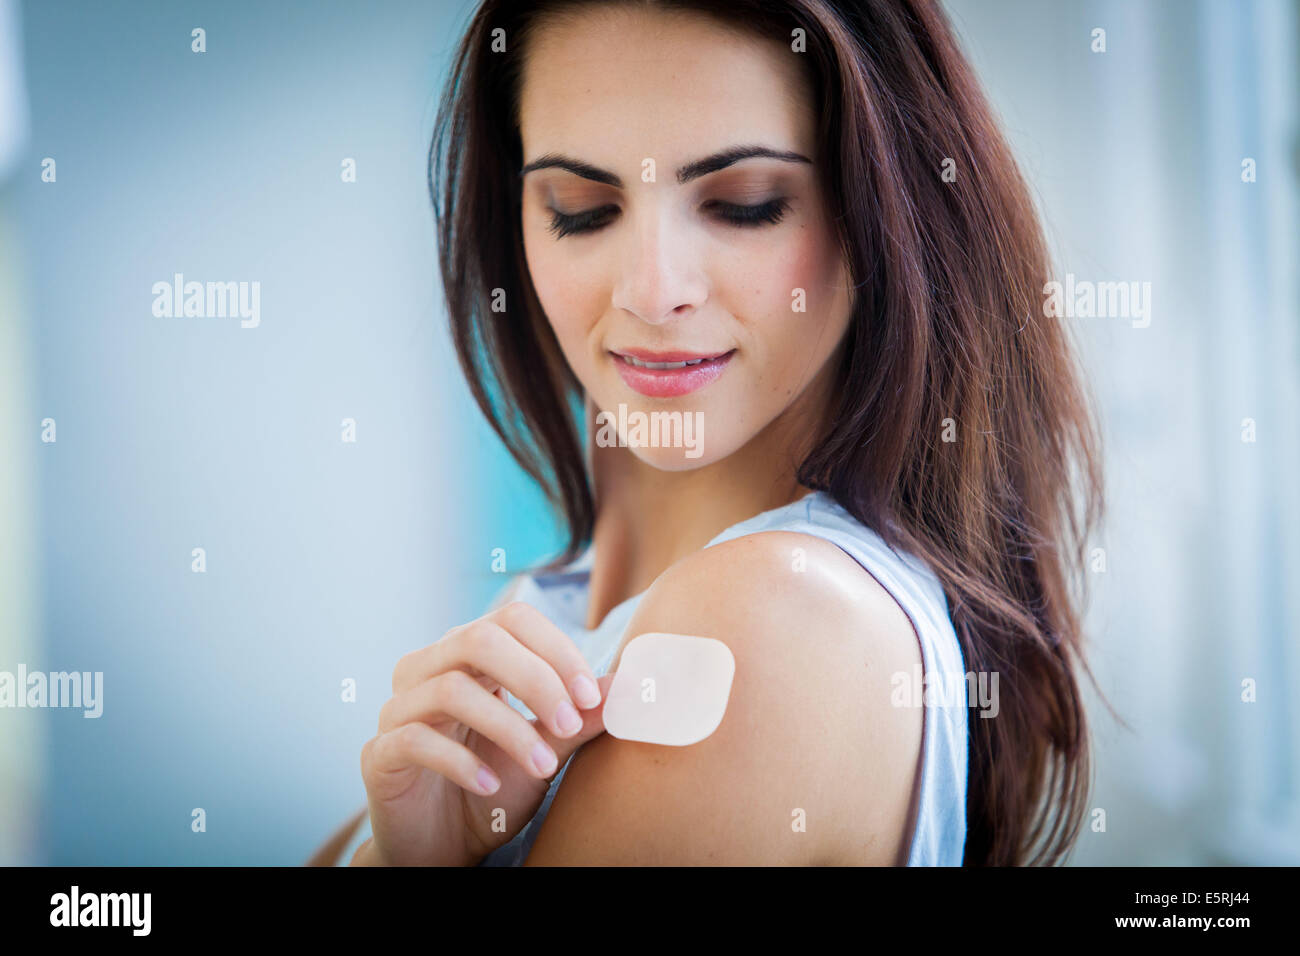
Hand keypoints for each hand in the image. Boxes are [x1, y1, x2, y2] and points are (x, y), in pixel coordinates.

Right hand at [358, 601, 609, 865]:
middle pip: (479, 639)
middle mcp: (427, 669)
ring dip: (508, 728)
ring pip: (451, 689)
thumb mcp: (546, 751)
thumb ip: (578, 719)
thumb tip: (626, 688)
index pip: (512, 620)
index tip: (592, 695)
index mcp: (468, 655)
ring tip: (543, 766)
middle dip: (534, 679)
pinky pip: (416, 740)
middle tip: (570, 724)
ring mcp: (398, 708)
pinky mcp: (380, 753)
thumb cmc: (495, 786)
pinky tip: (491, 785)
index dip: (555, 650)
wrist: (444, 846)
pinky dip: (462, 762)